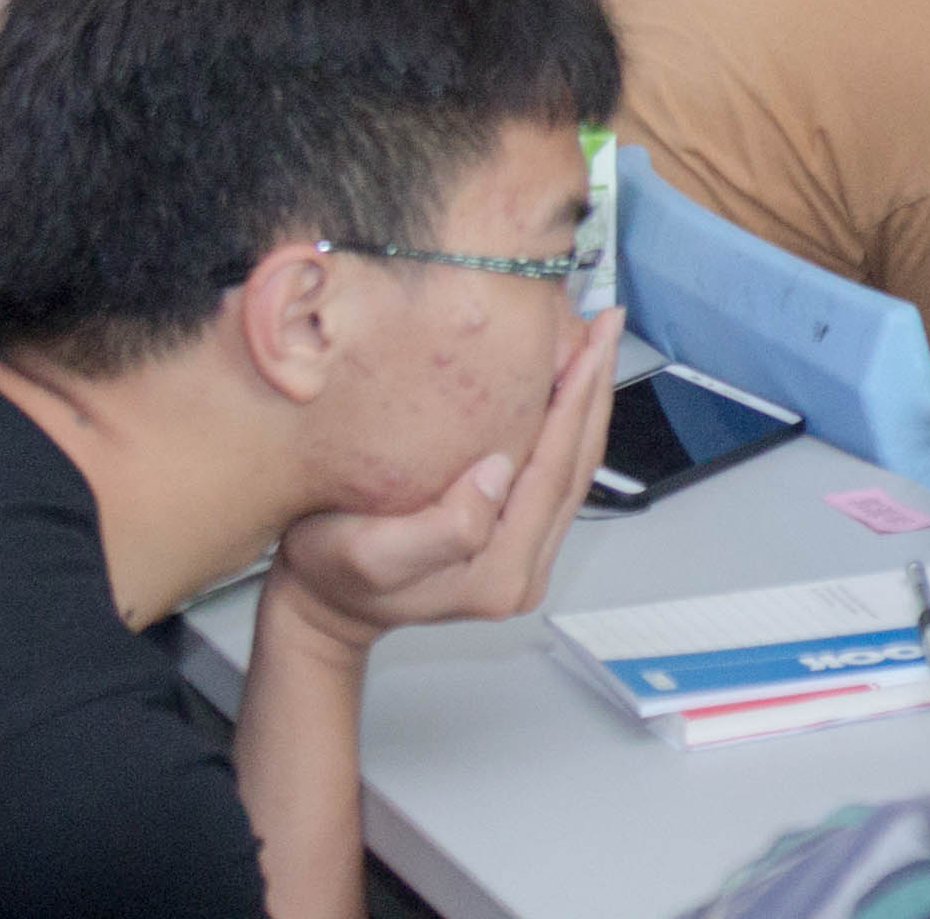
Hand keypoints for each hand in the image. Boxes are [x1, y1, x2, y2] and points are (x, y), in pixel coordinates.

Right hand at [268, 304, 620, 649]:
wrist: (321, 603)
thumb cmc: (332, 573)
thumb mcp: (369, 555)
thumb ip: (442, 528)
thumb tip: (498, 472)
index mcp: (499, 575)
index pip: (553, 475)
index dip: (575, 405)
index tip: (591, 346)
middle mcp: (524, 571)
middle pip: (578, 468)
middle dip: (594, 391)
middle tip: (608, 325)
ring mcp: (526, 558)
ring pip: (574, 469)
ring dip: (587, 403)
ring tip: (595, 342)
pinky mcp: (517, 541)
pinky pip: (555, 475)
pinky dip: (567, 424)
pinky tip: (566, 383)